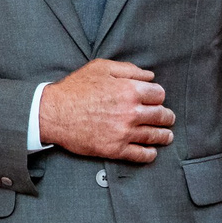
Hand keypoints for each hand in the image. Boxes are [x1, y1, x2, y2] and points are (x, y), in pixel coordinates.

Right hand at [36, 60, 173, 161]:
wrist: (53, 113)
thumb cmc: (75, 88)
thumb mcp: (101, 68)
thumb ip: (128, 69)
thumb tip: (150, 76)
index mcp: (130, 90)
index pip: (159, 94)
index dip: (159, 96)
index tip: (156, 99)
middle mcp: (131, 112)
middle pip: (161, 115)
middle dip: (167, 116)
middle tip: (168, 118)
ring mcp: (124, 132)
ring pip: (154, 136)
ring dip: (164, 135)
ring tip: (166, 136)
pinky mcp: (115, 149)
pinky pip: (140, 154)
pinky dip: (150, 154)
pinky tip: (152, 152)